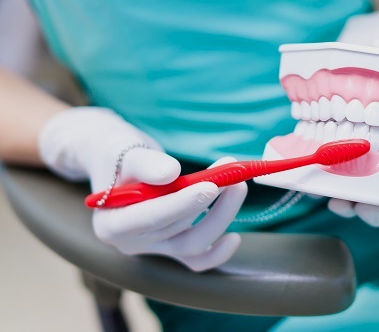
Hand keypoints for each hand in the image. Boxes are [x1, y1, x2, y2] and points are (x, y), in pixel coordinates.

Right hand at [92, 154, 246, 270]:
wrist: (119, 162)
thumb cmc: (117, 154)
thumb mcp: (122, 149)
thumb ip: (144, 163)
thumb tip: (170, 173)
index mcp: (110, 223)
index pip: (149, 218)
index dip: (181, 204)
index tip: (210, 187)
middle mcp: (130, 243)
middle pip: (176, 232)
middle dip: (209, 203)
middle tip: (232, 176)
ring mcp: (152, 248)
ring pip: (191, 244)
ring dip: (220, 216)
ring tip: (238, 185)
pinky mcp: (170, 247)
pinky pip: (196, 260)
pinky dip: (216, 253)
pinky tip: (234, 238)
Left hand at [330, 11, 378, 230]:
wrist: (358, 59)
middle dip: (374, 211)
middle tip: (364, 204)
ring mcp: (354, 163)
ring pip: (354, 199)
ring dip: (347, 205)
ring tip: (336, 200)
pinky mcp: (327, 156)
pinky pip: (323, 180)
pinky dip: (318, 188)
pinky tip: (313, 186)